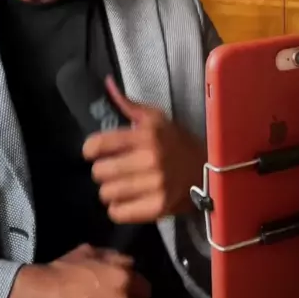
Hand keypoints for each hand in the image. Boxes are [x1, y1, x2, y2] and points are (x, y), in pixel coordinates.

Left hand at [82, 77, 204, 223]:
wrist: (209, 169)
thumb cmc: (177, 142)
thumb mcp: (157, 118)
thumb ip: (128, 104)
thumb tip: (107, 83)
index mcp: (146, 134)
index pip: (99, 144)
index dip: (90, 149)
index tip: (93, 152)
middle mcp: (150, 159)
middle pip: (99, 172)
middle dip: (101, 171)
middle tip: (111, 170)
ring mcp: (155, 185)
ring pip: (107, 194)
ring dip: (110, 190)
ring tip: (120, 186)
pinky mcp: (159, 207)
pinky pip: (119, 213)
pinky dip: (118, 209)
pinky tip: (127, 200)